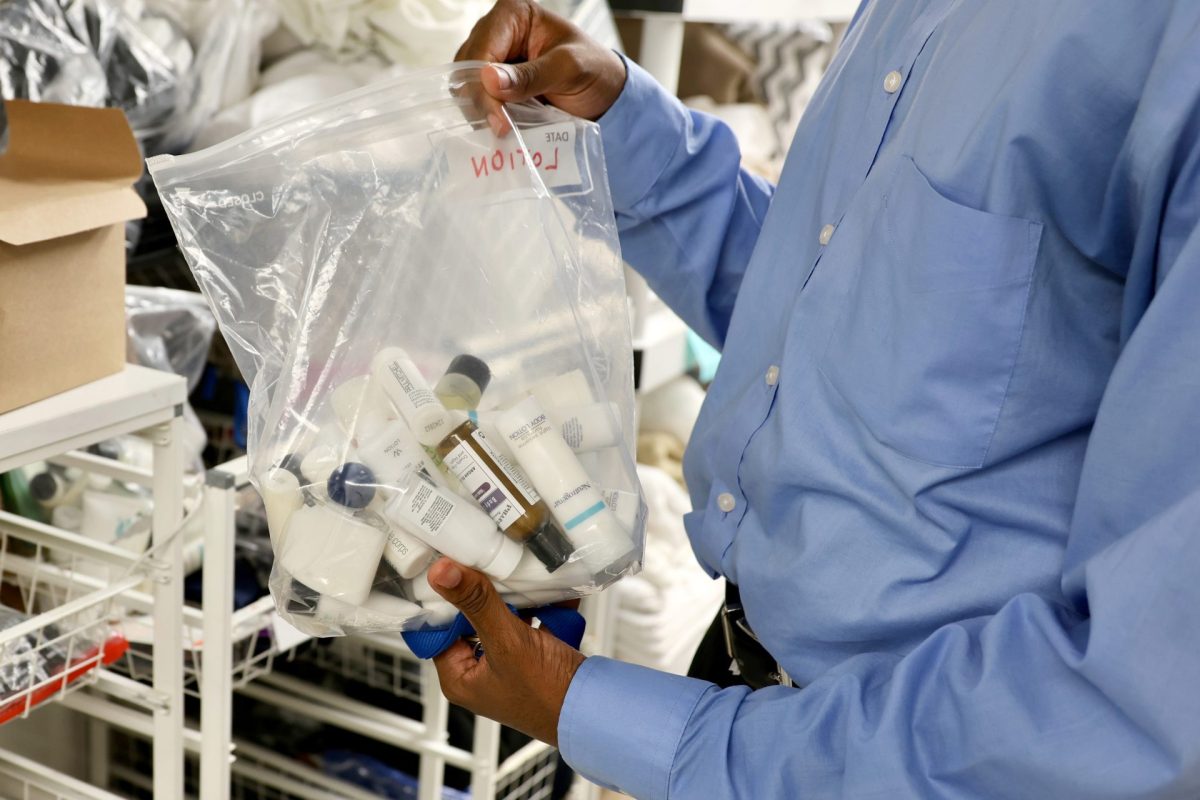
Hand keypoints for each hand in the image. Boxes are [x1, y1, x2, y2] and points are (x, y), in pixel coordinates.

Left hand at [428, 556, 585, 745]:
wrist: (594, 710)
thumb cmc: (547, 696)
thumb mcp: (507, 643)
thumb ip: (477, 604)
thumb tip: (442, 573)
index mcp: (459, 676)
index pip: (438, 626)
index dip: (445, 596)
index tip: (451, 565)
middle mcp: (479, 669)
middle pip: (471, 616)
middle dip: (486, 590)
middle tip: (490, 563)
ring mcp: (508, 660)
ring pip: (502, 614)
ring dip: (516, 595)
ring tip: (521, 573)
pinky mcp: (533, 653)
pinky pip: (529, 619)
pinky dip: (540, 604)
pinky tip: (550, 588)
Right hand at [456, 0, 626, 133]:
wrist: (602, 92)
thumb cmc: (593, 69)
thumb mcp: (569, 69)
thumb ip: (532, 75)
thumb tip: (490, 80)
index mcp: (514, 14)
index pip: (482, 48)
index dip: (483, 84)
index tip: (498, 117)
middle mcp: (497, 31)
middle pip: (467, 67)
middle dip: (482, 100)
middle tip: (501, 128)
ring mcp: (492, 57)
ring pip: (466, 85)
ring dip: (482, 111)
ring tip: (504, 129)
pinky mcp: (493, 82)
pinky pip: (476, 99)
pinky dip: (486, 116)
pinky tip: (502, 127)